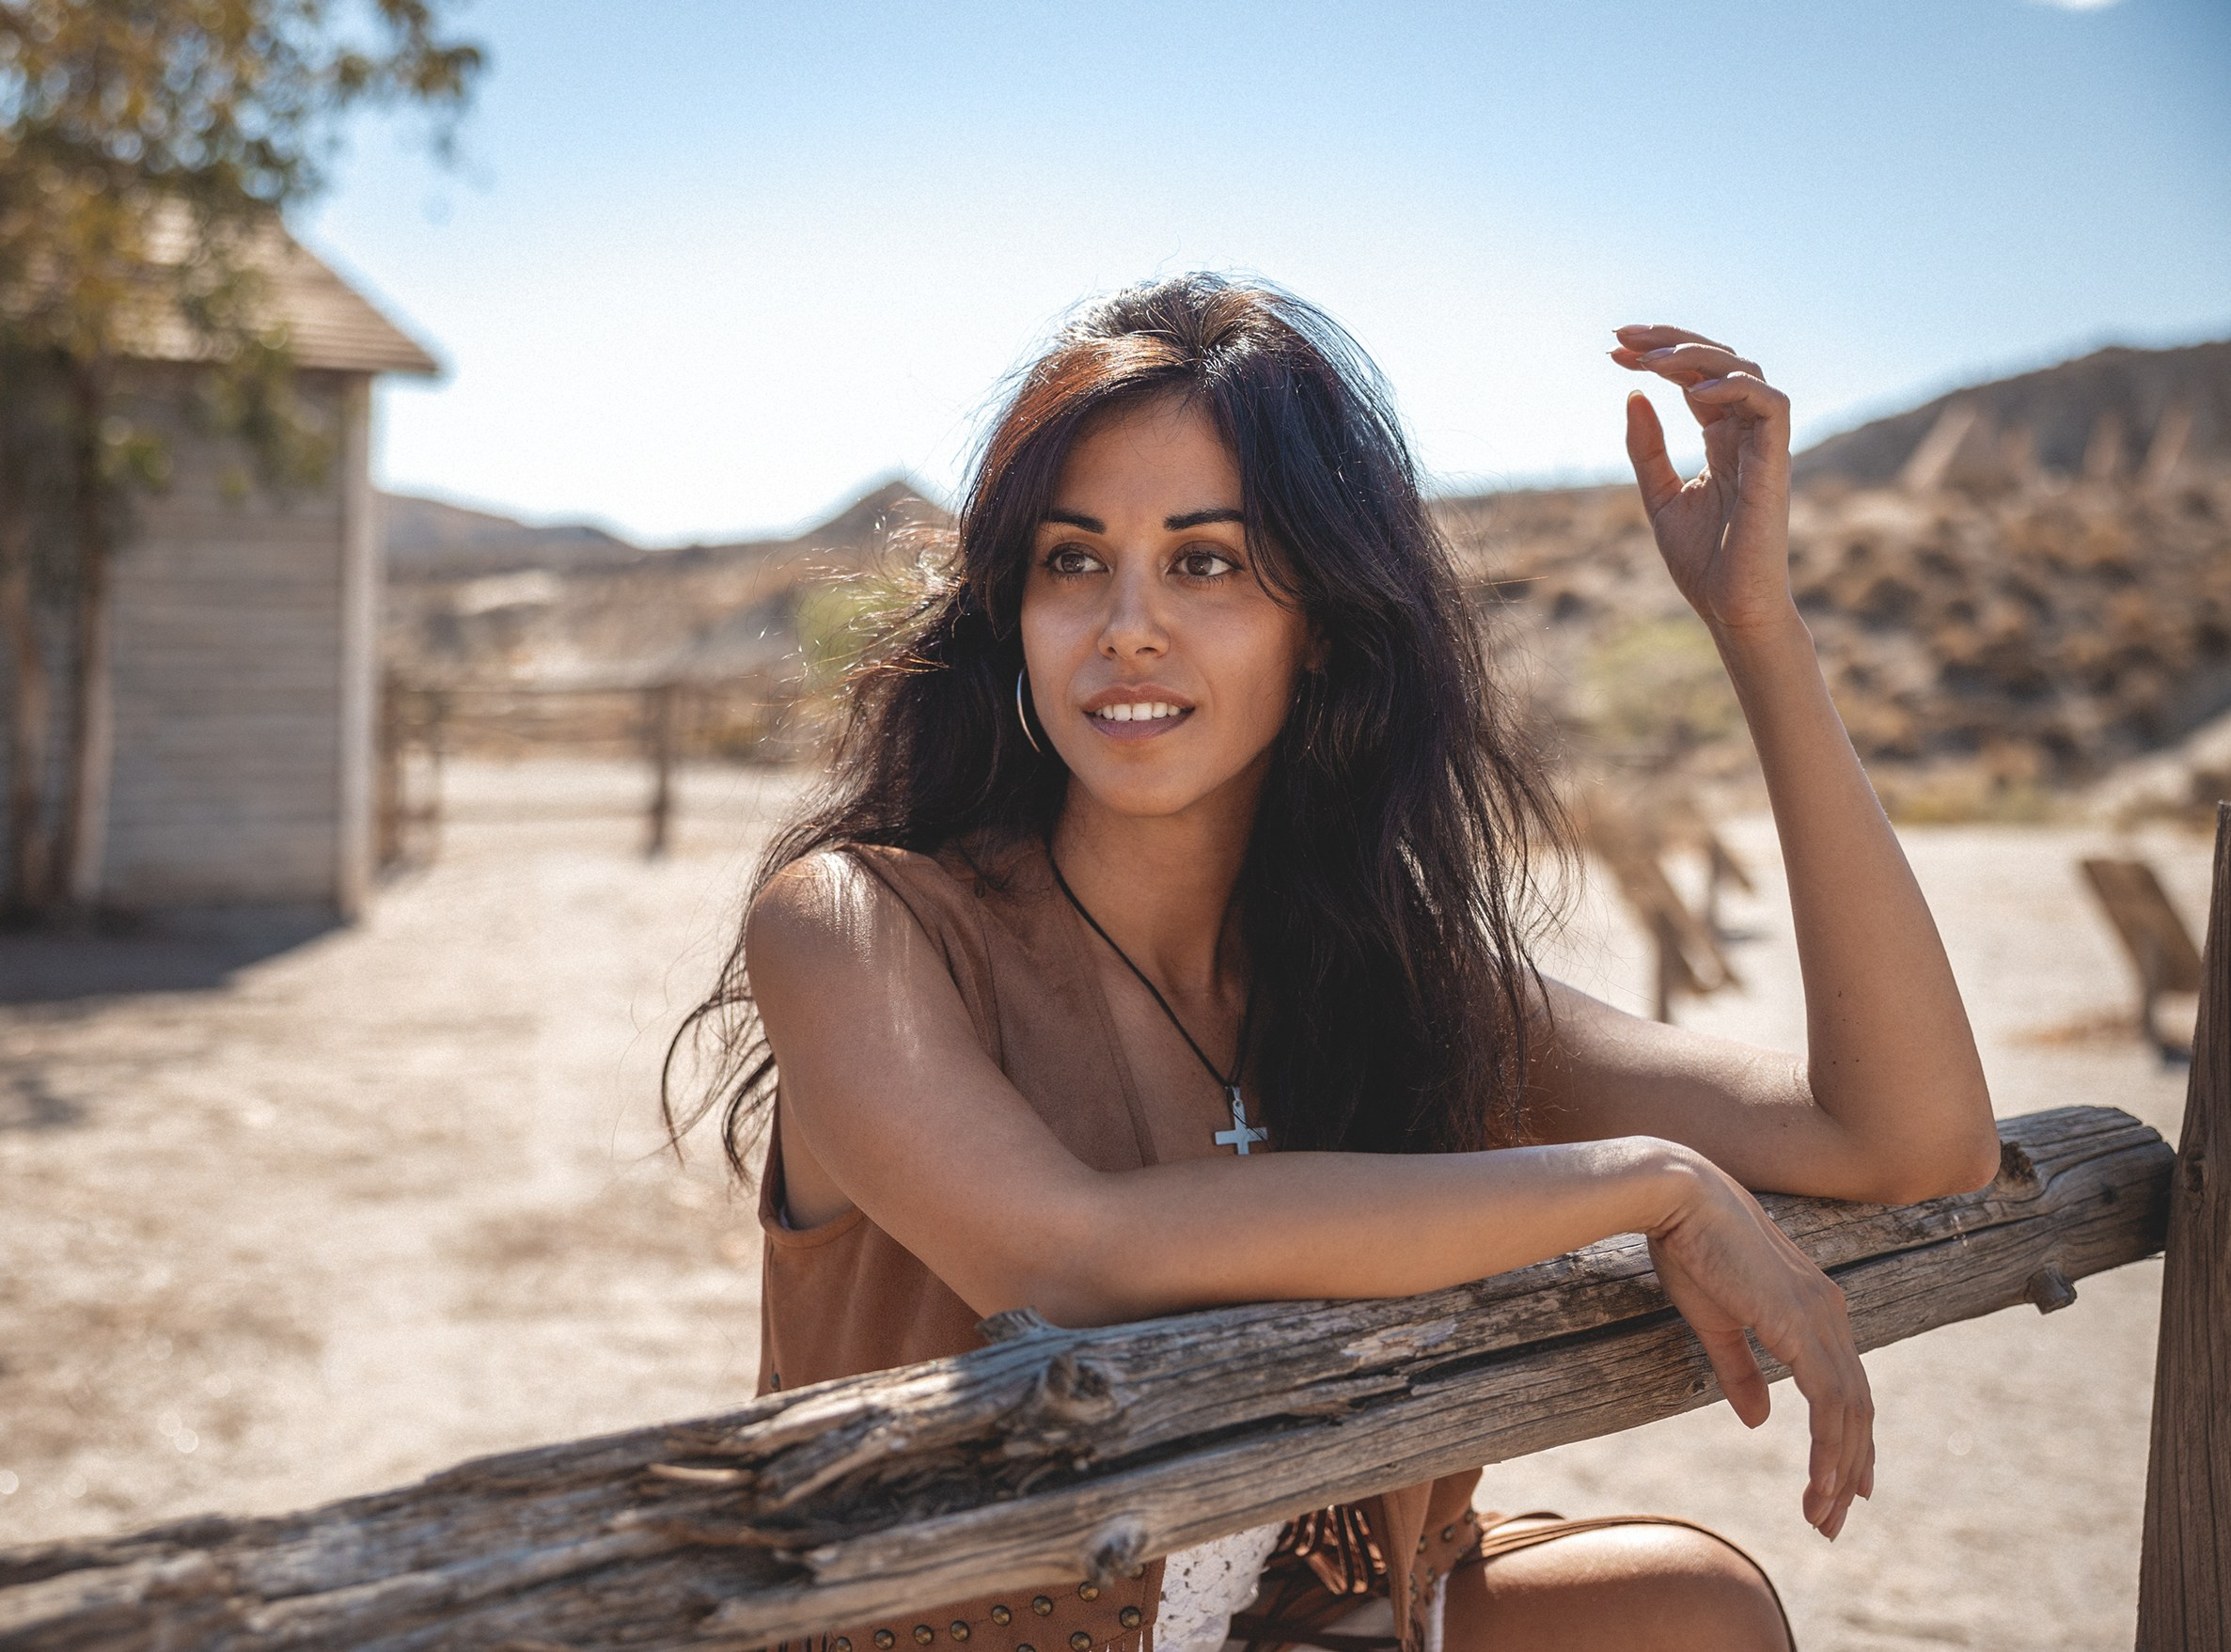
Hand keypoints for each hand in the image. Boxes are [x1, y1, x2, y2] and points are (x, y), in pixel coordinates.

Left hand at [1612, 325, 1796, 636]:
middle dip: (1670, 342)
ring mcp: (1764, 446)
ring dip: (1696, 356)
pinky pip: (1771, 405)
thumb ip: (1646, 448)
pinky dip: (1736, 387)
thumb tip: (1632, 395)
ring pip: (1746, 371)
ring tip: (1650, 360)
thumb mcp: (1658, 495)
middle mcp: (1745, 435)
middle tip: (1622, 337)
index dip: (1656, 359)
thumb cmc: (1701, 561)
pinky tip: (1692, 389)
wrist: (1729, 608)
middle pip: (1719, 363)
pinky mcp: (1778, 462)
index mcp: (1721, 441)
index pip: (1693, 381)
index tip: (1611, 352)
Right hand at [1646, 1150, 1875, 1539]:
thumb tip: (1759, 1421)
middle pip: (1857, 1407)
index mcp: (1813, 1308)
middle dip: (1848, 1468)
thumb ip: (1740, 1370)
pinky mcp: (1802, 1325)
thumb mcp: (1716, 1320)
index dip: (1848, 1440)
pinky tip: (1820, 1485)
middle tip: (1831, 1521)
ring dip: (1839, 1470)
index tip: (1843, 1487)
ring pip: (1850, 1412)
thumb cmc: (1689, 1246)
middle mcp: (1831, 1313)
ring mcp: (1822, 1318)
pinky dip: (1829, 1449)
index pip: (1846, 1387)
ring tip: (1823, 1518)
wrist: (1677, 1196)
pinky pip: (1830, 1402)